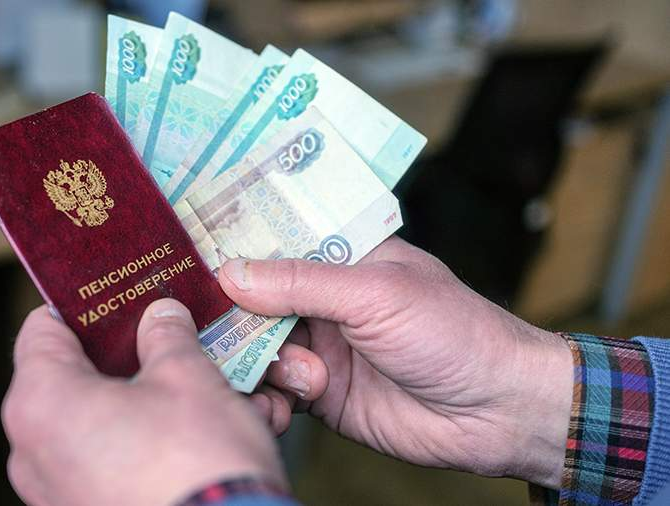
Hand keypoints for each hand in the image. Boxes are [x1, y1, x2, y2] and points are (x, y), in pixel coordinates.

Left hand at [2, 299, 285, 505]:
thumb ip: (167, 336)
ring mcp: (56, 493)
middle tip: (170, 338)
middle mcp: (33, 451)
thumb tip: (161, 317)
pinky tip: (207, 435)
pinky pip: (114, 464)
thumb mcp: (188, 378)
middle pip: (75, 378)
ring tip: (208, 389)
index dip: (84, 305)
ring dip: (153, 403)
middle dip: (130, 357)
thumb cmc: (196, 463)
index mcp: (40, 401)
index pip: (42, 327)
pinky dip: (153, 445)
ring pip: (103, 424)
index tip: (120, 294)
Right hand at [221, 237, 572, 488]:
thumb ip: (300, 282)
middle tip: (204, 319)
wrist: (495, 412)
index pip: (276, 236)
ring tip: (302, 373)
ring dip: (260, 358)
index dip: (233, 238)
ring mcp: (317, 344)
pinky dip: (270, 393)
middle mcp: (322, 296)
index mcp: (341, 254)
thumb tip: (231, 272)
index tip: (187, 243)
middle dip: (231, 308)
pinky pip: (271, 387)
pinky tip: (292, 400)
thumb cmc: (452, 332)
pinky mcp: (316, 392)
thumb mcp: (374, 293)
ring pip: (254, 343)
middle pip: (252, 293)